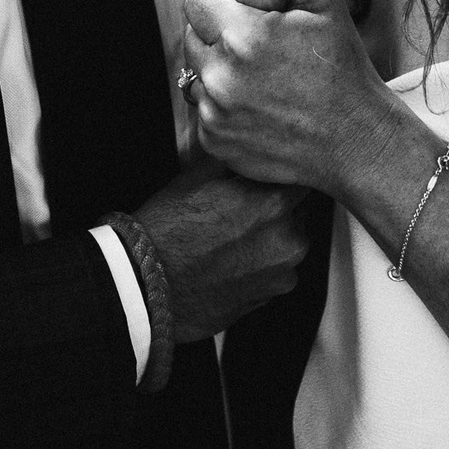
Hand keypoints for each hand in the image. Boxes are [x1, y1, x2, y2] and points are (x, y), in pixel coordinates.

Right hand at [132, 157, 314, 341]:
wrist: (147, 284)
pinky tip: (231, 262)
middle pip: (299, 212)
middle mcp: (288, 239)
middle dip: (278, 208)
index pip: (302, 179)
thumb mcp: (197, 177)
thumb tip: (247, 150)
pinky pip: (277, 271)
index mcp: (274, 203)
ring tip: (232, 239)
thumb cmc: (167, 230)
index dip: (284, 175)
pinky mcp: (271, 297)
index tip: (271, 177)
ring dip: (272, 238)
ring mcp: (282, 272)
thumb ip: (234, 162)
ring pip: (289, 243)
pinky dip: (262, 265)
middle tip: (241, 210)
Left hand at [182, 0, 417, 199]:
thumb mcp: (324, 0)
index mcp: (243, 38)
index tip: (247, 11)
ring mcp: (214, 114)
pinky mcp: (214, 141)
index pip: (198, 1)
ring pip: (195, 72)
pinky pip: (203, 107)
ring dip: (219, 68)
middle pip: (191, 35)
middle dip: (218, 33)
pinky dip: (223, 103)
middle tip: (258, 43)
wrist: (356, 140)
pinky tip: (260, 104)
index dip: (223, 1)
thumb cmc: (343, 69)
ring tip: (262, 76)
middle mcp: (221, 78)